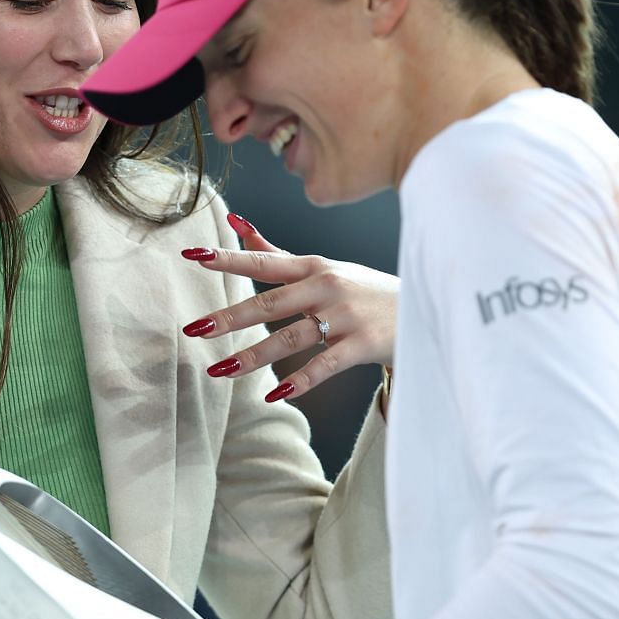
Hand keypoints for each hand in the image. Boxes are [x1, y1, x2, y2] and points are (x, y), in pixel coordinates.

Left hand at [180, 213, 396, 401]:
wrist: (425, 308)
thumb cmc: (363, 290)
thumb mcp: (323, 267)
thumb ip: (274, 250)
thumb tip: (234, 222)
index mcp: (314, 267)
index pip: (263, 261)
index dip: (227, 259)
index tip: (192, 257)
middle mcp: (327, 286)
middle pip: (270, 302)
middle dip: (230, 316)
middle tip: (194, 329)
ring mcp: (346, 316)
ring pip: (292, 337)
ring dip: (255, 357)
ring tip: (220, 371)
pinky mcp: (363, 344)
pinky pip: (326, 365)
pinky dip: (300, 382)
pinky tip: (276, 395)